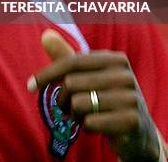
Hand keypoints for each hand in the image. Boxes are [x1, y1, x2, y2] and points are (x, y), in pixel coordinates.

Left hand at [28, 29, 160, 161]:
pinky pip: (90, 123)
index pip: (70, 62)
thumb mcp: (86, 77)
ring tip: (86, 117)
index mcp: (114, 59)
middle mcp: (125, 75)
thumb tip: (45, 34)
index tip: (30, 86)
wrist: (138, 134)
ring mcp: (131, 98)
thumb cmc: (104, 99)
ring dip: (75, 115)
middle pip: (71, 84)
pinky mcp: (132, 121)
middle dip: (64, 100)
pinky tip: (98, 127)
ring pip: (78, 104)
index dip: (46, 74)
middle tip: (72, 109)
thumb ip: (66, 57)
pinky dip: (87, 128)